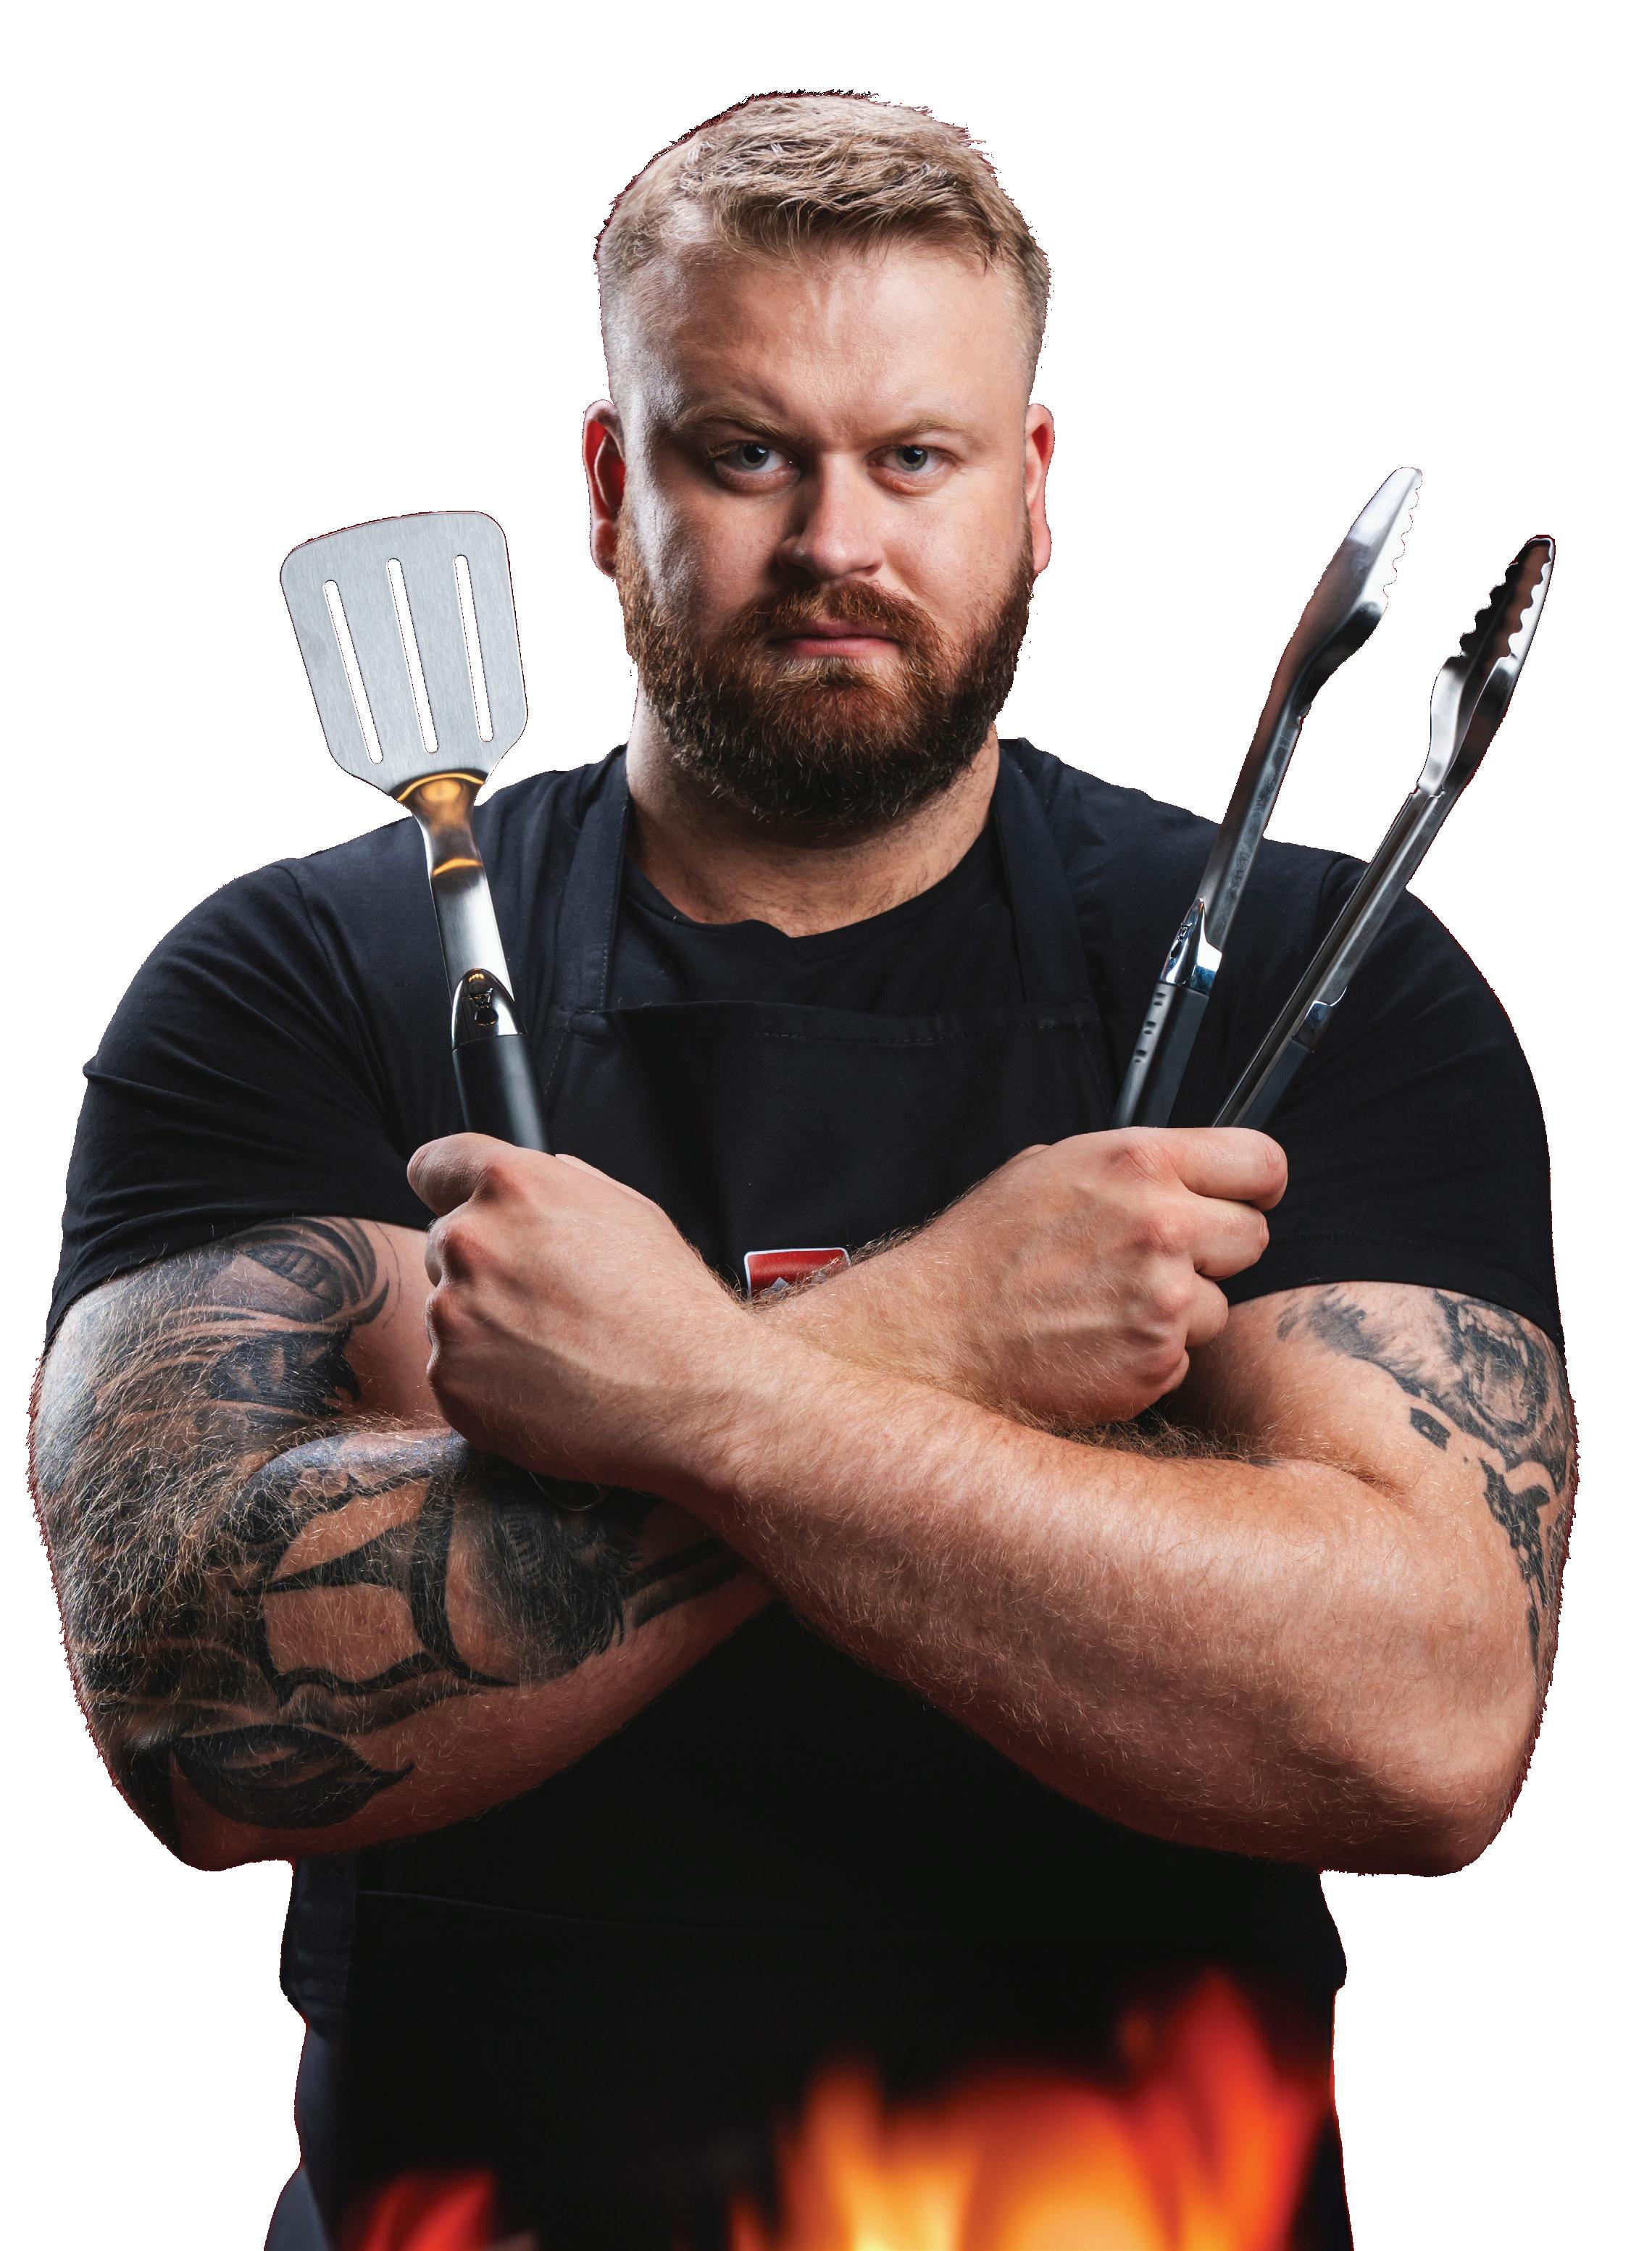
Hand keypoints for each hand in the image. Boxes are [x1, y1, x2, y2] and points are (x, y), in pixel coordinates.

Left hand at [409, 1136, 754, 1491]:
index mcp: (513, 1185)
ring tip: (555, 1350)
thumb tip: (532, 1180)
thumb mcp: (630, 1211)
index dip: (448, 1189)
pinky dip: (487, 1381)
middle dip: (483, 1267)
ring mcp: (453, 1314)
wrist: (696, 1397)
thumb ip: (562, 1185)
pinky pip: (453, 1371)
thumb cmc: (672, 1306)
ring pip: (448, 1310)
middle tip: (546, 1303)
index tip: (458, 1208)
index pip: (433, 1165)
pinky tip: (544, 1386)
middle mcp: (471, 1240)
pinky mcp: (450, 1379)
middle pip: (443, 1242)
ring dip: (484, 1327)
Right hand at [774, 1127, 1284, 1427]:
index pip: (1261, 1162)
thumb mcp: (1046, 1170)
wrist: (933, 1339)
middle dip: (1213, 1251)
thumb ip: (1127, 1168)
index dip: (1254, 1185)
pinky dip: (1151, 1357)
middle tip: (1153, 1265)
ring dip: (1178, 1311)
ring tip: (1105, 1310)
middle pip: (1252, 1237)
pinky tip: (1096, 1346)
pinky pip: (1185, 1357)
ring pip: (1219, 1305)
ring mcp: (1162, 1299)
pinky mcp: (1156, 1363)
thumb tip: (1182, 1173)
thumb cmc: (981, 1254)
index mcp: (1136, 1163)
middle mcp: (1160, 1225)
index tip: (1240, 1200)